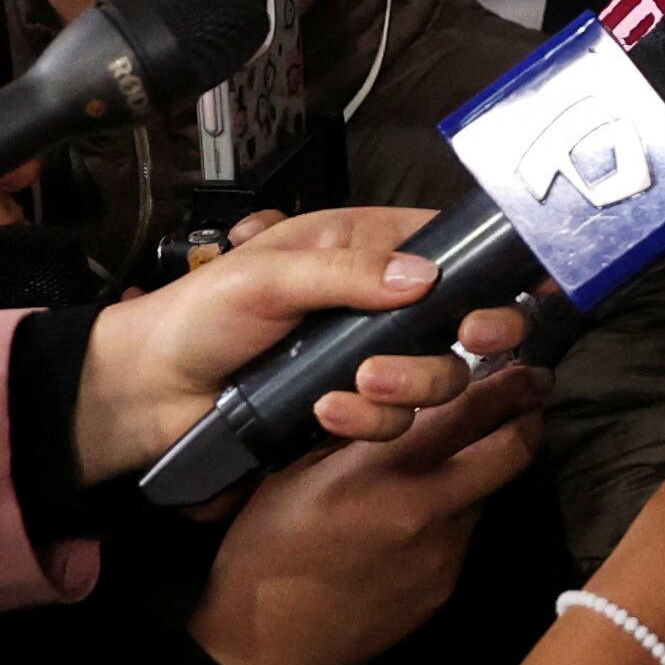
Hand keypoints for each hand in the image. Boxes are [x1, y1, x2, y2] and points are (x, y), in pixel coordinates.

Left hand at [71, 204, 534, 479]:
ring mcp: (365, 360)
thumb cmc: (197, 315)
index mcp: (358, 249)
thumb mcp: (266, 277)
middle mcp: (375, 303)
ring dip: (411, 382)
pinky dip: (367, 420)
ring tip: (358, 384)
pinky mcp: (349, 412)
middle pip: (462, 318)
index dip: (485, 263)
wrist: (148, 395)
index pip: (443, 243)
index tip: (516, 284)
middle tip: (469, 338)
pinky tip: (323, 412)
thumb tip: (424, 277)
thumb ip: (347, 274)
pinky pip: (393, 421)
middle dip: (473, 332)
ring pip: (437, 376)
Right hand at [186, 360, 549, 664]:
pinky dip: (453, 513)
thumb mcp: (295, 472)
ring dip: (481, 470)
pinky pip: (463, 533)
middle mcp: (427, 509)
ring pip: (488, 494)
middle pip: (514, 454)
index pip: (471, 412)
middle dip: (528, 421)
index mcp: (384, 471)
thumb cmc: (267, 548)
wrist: (271, 646)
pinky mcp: (444, 587)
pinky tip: (416, 517)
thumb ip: (355, 433)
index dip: (511, 384)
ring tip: (454, 460)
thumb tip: (400, 397)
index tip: (527, 367)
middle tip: (527, 402)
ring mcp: (443, 554)